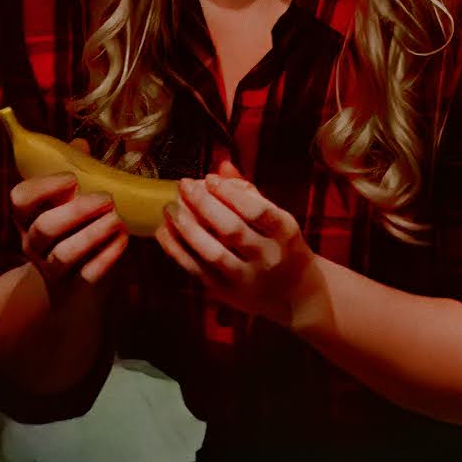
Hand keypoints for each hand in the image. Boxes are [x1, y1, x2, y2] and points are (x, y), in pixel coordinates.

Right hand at [9, 171, 127, 299]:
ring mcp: (51, 268)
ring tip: (117, 220)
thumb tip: (80, 144)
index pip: (20, 199)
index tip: (72, 179)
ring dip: (93, 234)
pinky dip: (107, 257)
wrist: (71, 289)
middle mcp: (34, 243)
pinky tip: (123, 240)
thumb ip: (73, 174)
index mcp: (29, 217)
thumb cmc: (72, 232)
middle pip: (45, 227)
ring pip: (64, 254)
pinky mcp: (74, 286)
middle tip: (108, 198)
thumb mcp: (67, 203)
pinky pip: (87, 274)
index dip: (43, 187)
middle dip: (77, 211)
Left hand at [157, 161, 319, 326]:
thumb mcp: (277, 219)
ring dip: (187, 228)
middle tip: (183, 186)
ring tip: (170, 207)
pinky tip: (164, 230)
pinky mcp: (226, 293)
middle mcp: (268, 257)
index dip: (230, 193)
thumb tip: (223, 165)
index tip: (209, 178)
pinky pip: (197, 270)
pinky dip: (177, 250)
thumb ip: (250, 193)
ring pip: (212, 252)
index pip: (257, 210)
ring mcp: (246, 278)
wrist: (296, 295)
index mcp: (285, 233)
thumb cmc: (283, 247)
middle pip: (232, 229)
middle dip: (203, 204)